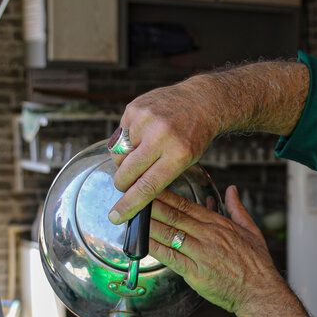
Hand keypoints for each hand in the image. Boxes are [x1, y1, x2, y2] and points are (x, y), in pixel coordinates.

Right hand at [107, 79, 223, 224]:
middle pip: (127, 173)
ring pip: (118, 156)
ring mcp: (146, 120)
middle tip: (125, 184)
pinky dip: (126, 141)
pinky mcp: (134, 109)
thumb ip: (159, 175)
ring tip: (142, 152)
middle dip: (122, 184)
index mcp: (179, 154)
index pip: (147, 186)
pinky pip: (118, 137)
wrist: (201, 100)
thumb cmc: (194, 136)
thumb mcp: (186, 161)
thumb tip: (132, 195)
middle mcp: (161, 136)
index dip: (129, 204)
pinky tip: (142, 134)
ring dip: (124, 160)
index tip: (115, 216)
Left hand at [147, 185, 283, 315]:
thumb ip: (238, 208)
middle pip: (174, 216)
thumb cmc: (256, 265)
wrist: (260, 292)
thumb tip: (232, 190)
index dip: (166, 196)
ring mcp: (201, 254)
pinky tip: (142, 243)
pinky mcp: (195, 273)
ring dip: (149, 225)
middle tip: (134, 197)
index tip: (151, 188)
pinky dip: (155, 249)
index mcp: (219, 224)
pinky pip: (171, 257)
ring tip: (132, 217)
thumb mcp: (251, 230)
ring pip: (170, 234)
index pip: (187, 205)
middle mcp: (208, 236)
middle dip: (152, 206)